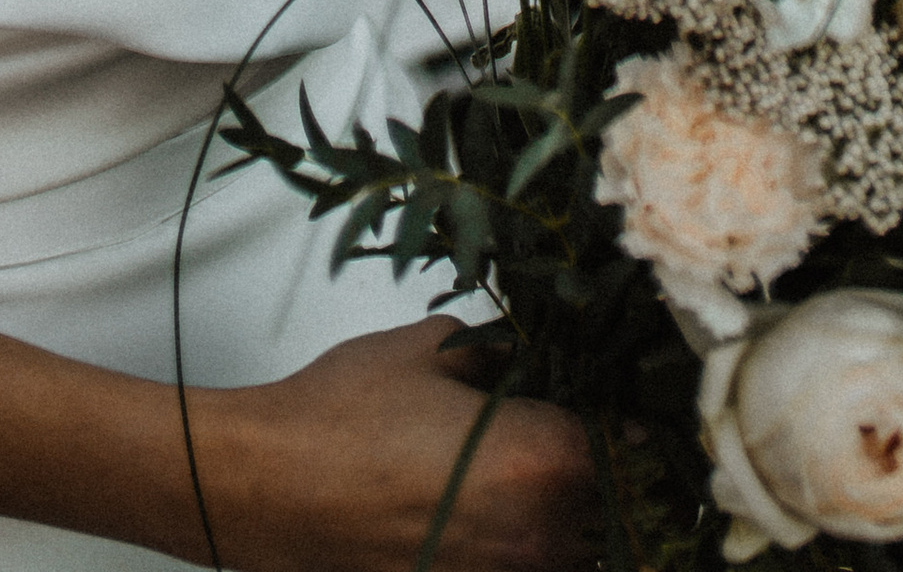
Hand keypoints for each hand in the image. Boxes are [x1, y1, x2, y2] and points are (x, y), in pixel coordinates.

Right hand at [197, 315, 599, 570]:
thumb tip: (534, 356)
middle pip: (624, 515)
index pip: (633, 446)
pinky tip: (503, 516)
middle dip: (619, 478)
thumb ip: (500, 352)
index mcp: (541, 459)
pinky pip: (530, 569)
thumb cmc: (341, 414)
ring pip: (584, 556)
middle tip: (600, 442)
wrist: (267, 487)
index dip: (636, 421)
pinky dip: (534, 549)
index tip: (630, 401)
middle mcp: (539, 534)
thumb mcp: (430, 351)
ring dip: (582, 524)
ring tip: (550, 484)